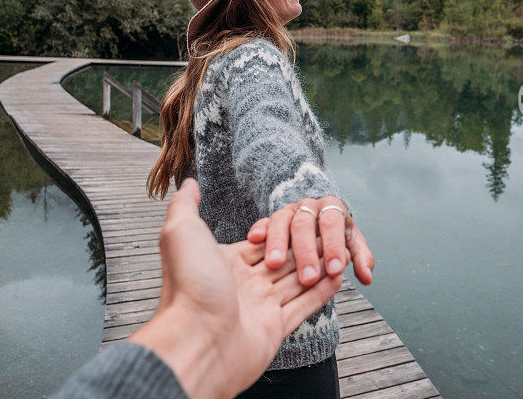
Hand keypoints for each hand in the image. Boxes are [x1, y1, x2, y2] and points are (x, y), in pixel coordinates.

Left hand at [129, 179, 342, 398]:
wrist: (196, 341)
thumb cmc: (189, 284)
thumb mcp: (181, 232)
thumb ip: (186, 204)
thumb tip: (188, 182)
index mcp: (225, 262)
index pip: (263, 241)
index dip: (286, 231)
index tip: (308, 217)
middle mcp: (242, 284)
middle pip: (283, 260)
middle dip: (307, 248)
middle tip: (331, 234)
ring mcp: (259, 307)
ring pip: (296, 283)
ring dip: (318, 267)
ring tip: (340, 253)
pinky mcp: (273, 329)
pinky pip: (303, 307)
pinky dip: (322, 293)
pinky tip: (337, 279)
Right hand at [247, 197, 374, 286]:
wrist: (316, 220)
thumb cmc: (335, 237)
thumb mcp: (351, 245)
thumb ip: (360, 258)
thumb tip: (367, 276)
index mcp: (333, 209)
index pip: (334, 223)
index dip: (334, 246)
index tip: (335, 270)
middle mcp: (309, 206)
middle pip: (305, 224)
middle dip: (306, 251)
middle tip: (308, 277)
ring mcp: (288, 211)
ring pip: (281, 221)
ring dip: (278, 242)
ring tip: (275, 264)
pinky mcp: (270, 218)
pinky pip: (263, 221)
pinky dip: (259, 229)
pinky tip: (254, 241)